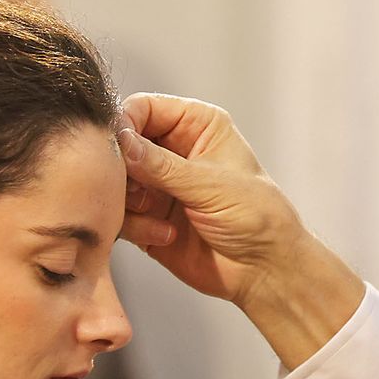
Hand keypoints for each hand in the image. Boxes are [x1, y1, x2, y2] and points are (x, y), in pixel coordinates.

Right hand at [117, 93, 363, 367]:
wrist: (264, 270)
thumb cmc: (257, 218)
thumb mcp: (210, 184)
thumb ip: (161, 165)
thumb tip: (120, 142)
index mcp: (196, 126)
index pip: (143, 108)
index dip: (124, 124)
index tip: (116, 147)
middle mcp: (172, 151)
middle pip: (121, 145)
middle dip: (122, 169)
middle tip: (134, 188)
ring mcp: (158, 186)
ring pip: (114, 182)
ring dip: (128, 201)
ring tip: (157, 215)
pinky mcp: (147, 219)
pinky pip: (119, 215)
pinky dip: (135, 226)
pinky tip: (166, 236)